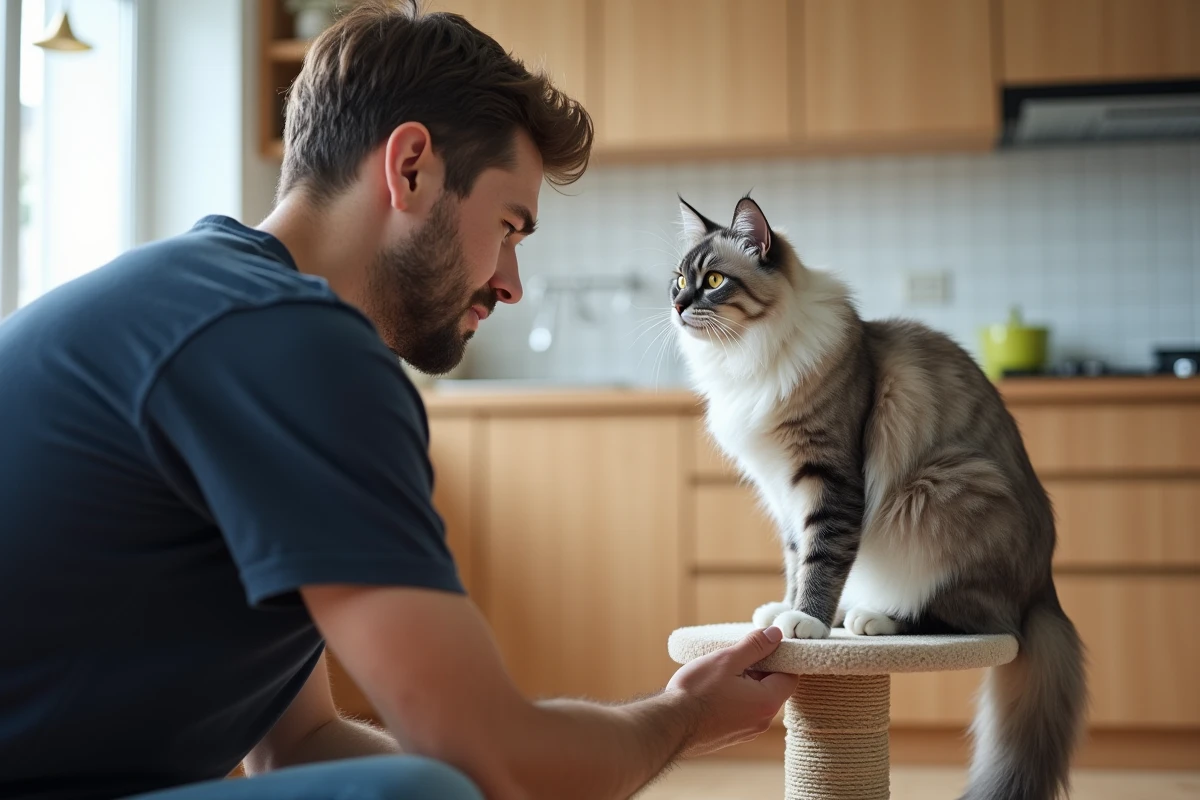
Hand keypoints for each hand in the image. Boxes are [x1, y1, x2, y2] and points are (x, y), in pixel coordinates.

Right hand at [665, 626, 798, 757]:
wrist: (669, 725)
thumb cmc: (697, 692)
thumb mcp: (726, 660)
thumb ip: (754, 647)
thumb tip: (775, 634)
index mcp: (767, 702)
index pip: (790, 676)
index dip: (781, 657)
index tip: (766, 644)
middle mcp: (762, 721)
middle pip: (773, 688)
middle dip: (761, 669)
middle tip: (739, 654)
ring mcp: (746, 731)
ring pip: (756, 700)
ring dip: (746, 683)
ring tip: (723, 670)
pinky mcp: (731, 736)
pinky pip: (743, 711)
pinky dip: (736, 697)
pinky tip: (715, 688)